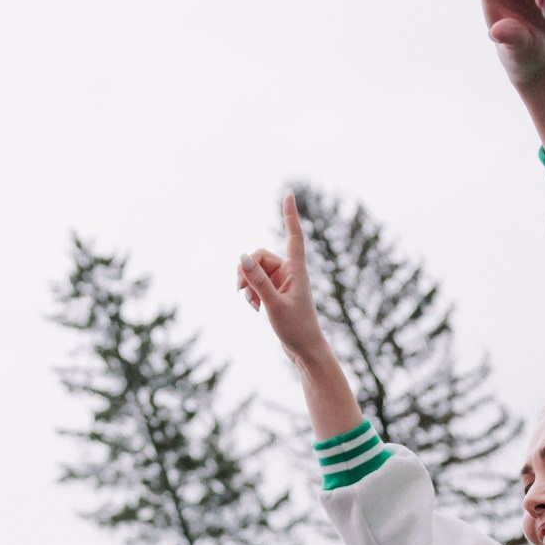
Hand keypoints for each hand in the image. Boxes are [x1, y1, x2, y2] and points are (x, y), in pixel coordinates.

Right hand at [238, 195, 329, 363]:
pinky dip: (251, 294)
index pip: (293, 235)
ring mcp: (282, 282)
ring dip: (248, 284)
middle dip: (246, 270)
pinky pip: (256, 284)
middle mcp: (290, 272)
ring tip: (251, 303)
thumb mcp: (273, 305)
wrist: (306, 351)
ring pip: (255, 271)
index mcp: (296, 270)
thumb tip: (242, 257)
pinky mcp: (276, 292)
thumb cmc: (296, 329)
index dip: (290, 214)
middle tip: (239, 289)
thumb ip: (257, 281)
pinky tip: (254, 308)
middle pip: (260, 257)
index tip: (288, 194)